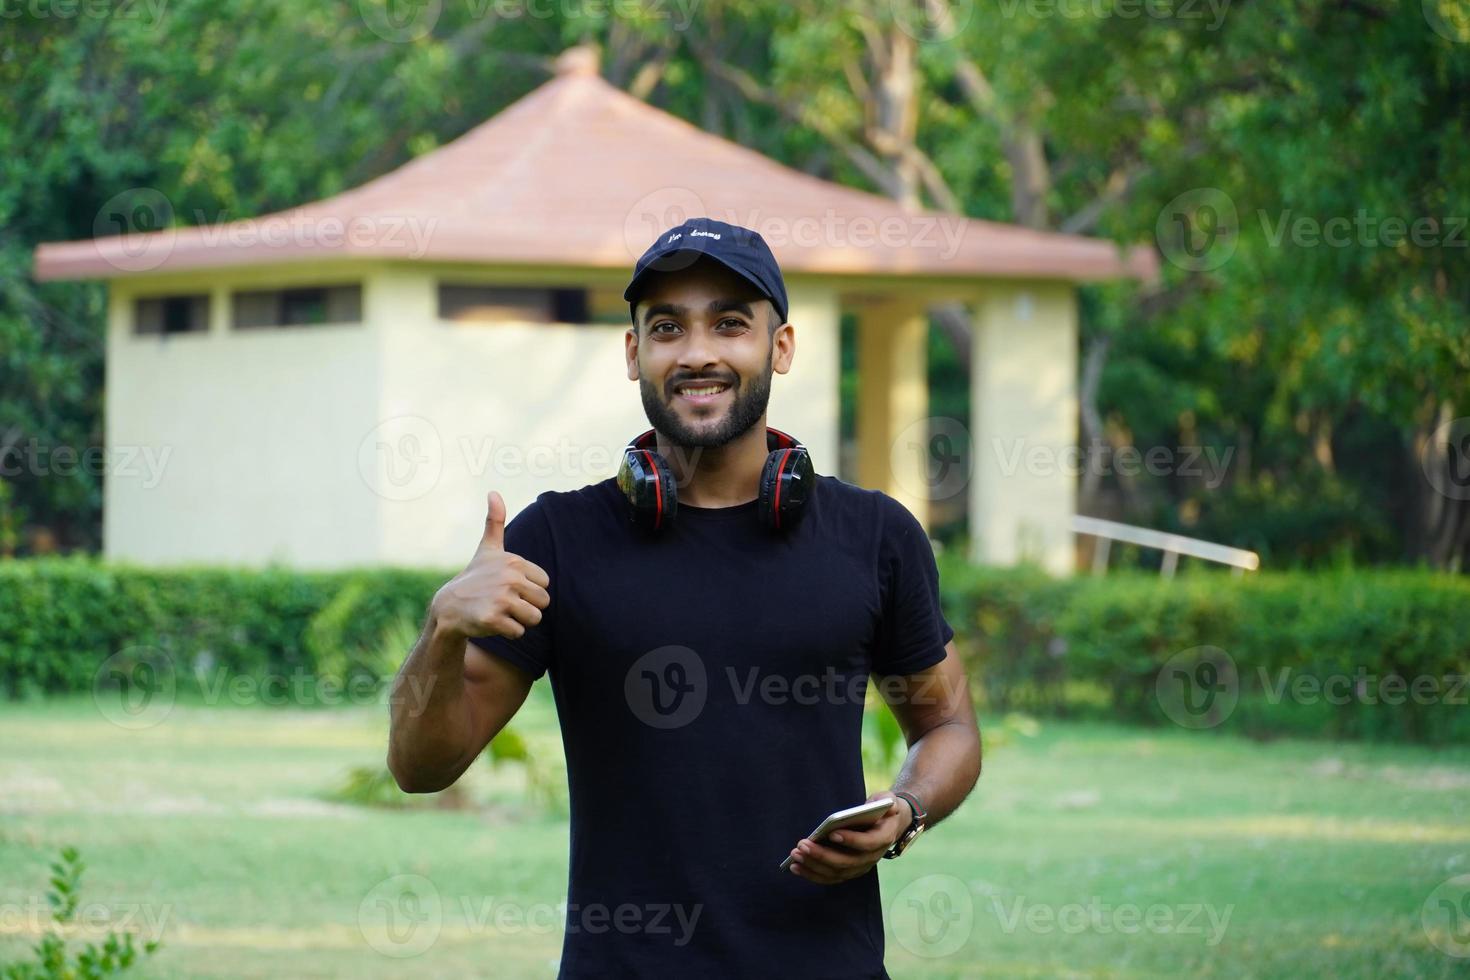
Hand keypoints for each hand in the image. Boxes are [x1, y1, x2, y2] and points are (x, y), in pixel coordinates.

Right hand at [431, 491, 550, 639]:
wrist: (448, 607)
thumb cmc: (474, 578)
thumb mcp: (487, 549)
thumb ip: (495, 522)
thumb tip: (493, 492)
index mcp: (514, 562)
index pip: (545, 584)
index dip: (529, 590)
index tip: (509, 587)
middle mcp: (509, 578)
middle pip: (543, 603)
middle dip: (527, 607)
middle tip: (504, 603)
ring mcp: (501, 599)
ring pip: (534, 619)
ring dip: (519, 621)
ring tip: (499, 612)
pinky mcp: (493, 620)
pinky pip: (519, 633)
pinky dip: (507, 632)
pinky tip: (491, 623)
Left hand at [786, 790, 909, 884]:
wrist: (887, 825)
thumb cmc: (882, 809)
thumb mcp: (888, 800)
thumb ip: (888, 801)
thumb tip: (890, 805)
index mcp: (883, 839)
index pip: (867, 843)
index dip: (851, 840)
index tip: (832, 833)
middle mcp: (871, 858)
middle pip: (846, 862)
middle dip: (822, 855)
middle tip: (802, 845)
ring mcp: (860, 867)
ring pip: (835, 873)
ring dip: (813, 866)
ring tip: (795, 854)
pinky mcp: (848, 871)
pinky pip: (829, 877)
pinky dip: (811, 874)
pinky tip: (795, 866)